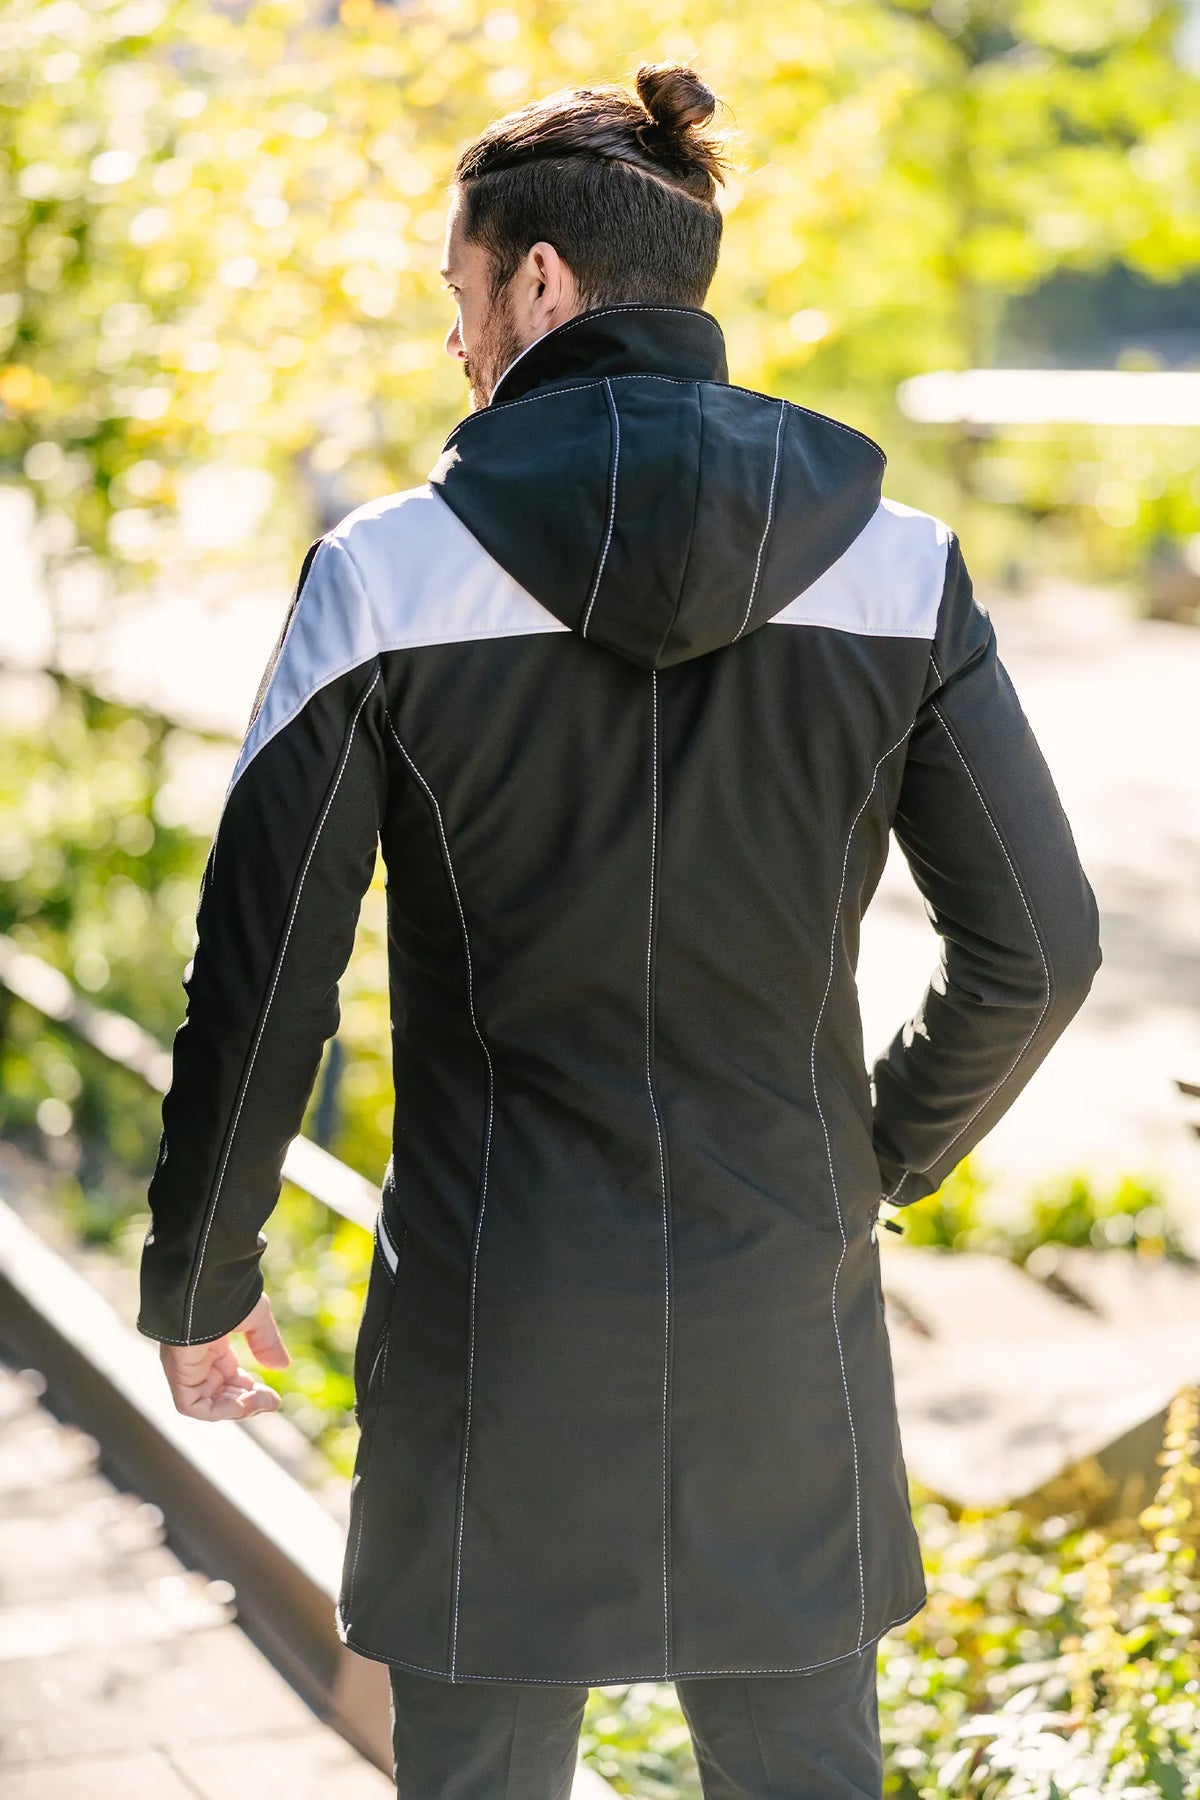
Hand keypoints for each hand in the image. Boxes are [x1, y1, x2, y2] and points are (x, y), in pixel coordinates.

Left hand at [160, 1293, 290, 1421]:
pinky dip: (218, 1410)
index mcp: (211, 1343)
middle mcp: (196, 1358)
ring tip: (260, 1401)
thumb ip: (266, 1342)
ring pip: (207, 1403)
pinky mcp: (178, 1373)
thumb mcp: (255, 1318)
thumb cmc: (229, 1292)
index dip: (251, 1391)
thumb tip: (282, 1366)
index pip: (229, 1378)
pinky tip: (241, 1402)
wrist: (206, 1280)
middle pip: (221, 1393)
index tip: (274, 1397)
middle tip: (271, 1401)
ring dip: (237, 1408)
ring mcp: (186, 1366)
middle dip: (248, 1402)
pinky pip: (193, 1406)